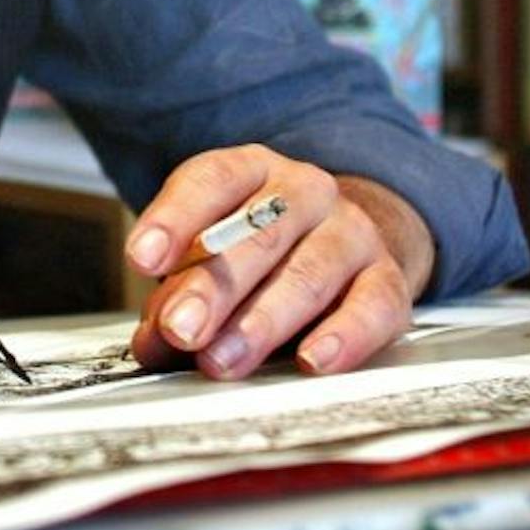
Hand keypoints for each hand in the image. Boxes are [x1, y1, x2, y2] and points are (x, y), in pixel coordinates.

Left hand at [123, 144, 432, 380]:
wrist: (349, 239)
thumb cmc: (264, 248)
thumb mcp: (213, 255)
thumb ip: (177, 292)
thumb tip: (153, 342)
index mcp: (252, 169)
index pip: (211, 181)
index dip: (174, 219)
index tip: (142, 258)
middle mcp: (305, 191)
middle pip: (258, 234)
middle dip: (213, 287)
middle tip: (179, 328)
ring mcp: (352, 231)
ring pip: (309, 273)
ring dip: (261, 322)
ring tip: (223, 361)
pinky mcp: (387, 278)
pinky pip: (373, 306)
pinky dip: (344, 337)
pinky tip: (312, 360)